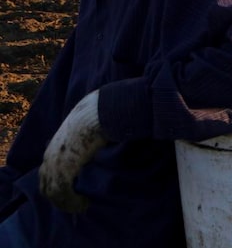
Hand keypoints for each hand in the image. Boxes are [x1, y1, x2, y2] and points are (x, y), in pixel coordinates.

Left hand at [39, 90, 106, 212]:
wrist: (95, 115)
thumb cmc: (94, 118)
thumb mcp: (83, 129)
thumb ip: (82, 139)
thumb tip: (95, 142)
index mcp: (52, 149)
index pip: (46, 174)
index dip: (56, 185)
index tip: (71, 192)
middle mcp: (49, 159)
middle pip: (46, 187)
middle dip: (59, 198)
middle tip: (75, 204)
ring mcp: (54, 167)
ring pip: (54, 194)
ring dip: (67, 203)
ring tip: (81, 206)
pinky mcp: (63, 173)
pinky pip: (63, 195)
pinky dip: (73, 203)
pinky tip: (84, 204)